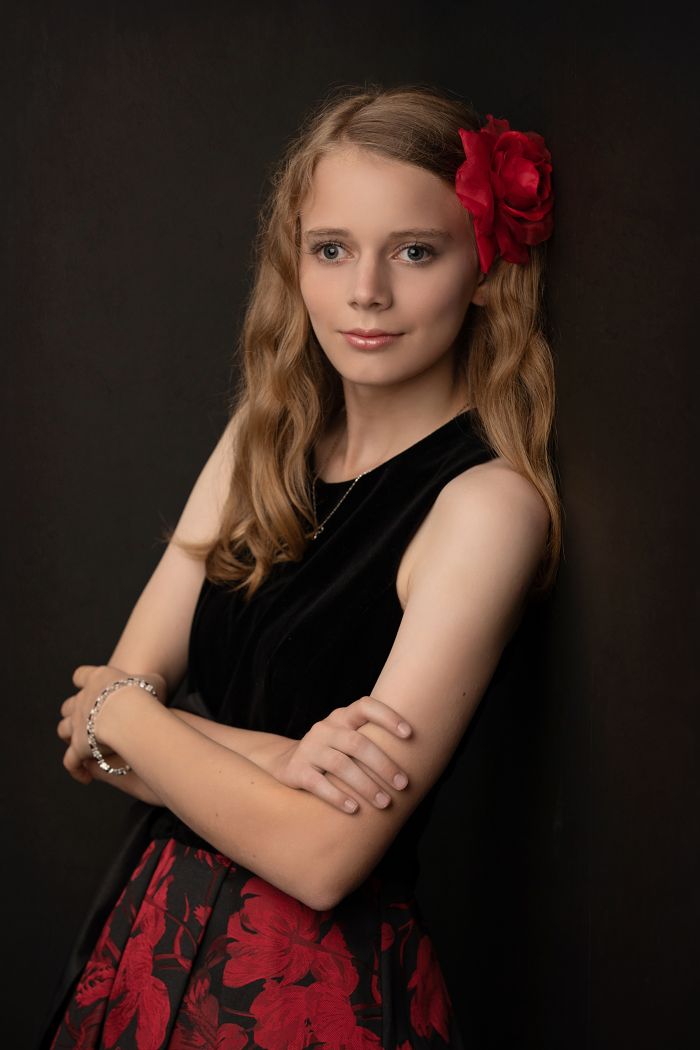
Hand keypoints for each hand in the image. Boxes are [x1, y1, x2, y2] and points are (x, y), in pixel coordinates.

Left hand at [56, 664, 166, 785]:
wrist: (129, 713)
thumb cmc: (143, 695)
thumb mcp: (153, 682)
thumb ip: (148, 683)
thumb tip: (153, 688)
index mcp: (98, 680)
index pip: (81, 675)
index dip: (84, 680)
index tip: (90, 686)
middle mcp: (82, 700)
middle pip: (69, 705)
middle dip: (75, 712)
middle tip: (90, 720)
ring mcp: (77, 724)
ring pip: (64, 729)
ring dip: (71, 737)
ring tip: (83, 746)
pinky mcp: (78, 747)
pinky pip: (71, 761)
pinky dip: (76, 769)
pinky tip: (86, 776)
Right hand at [266, 695, 412, 813]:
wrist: (286, 763)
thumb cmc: (333, 752)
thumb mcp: (348, 737)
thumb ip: (372, 739)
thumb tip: (419, 755)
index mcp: (343, 717)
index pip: (366, 706)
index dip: (388, 717)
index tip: (409, 734)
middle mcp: (326, 729)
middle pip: (358, 744)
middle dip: (383, 765)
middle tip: (403, 785)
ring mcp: (310, 748)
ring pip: (341, 765)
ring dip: (366, 786)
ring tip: (384, 803)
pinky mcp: (297, 770)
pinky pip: (319, 784)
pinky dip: (338, 797)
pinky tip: (355, 809)